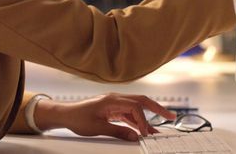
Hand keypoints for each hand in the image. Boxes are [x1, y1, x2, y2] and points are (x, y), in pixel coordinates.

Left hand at [33, 93, 174, 141]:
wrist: (65, 114)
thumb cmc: (77, 118)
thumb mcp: (97, 128)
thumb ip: (118, 131)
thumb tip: (135, 136)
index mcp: (112, 100)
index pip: (135, 107)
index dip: (143, 121)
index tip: (146, 133)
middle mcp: (115, 98)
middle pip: (141, 101)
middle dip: (157, 108)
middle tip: (171, 116)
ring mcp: (114, 103)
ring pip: (136, 108)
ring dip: (147, 118)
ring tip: (158, 129)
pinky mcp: (112, 109)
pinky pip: (128, 114)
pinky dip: (137, 121)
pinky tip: (142, 130)